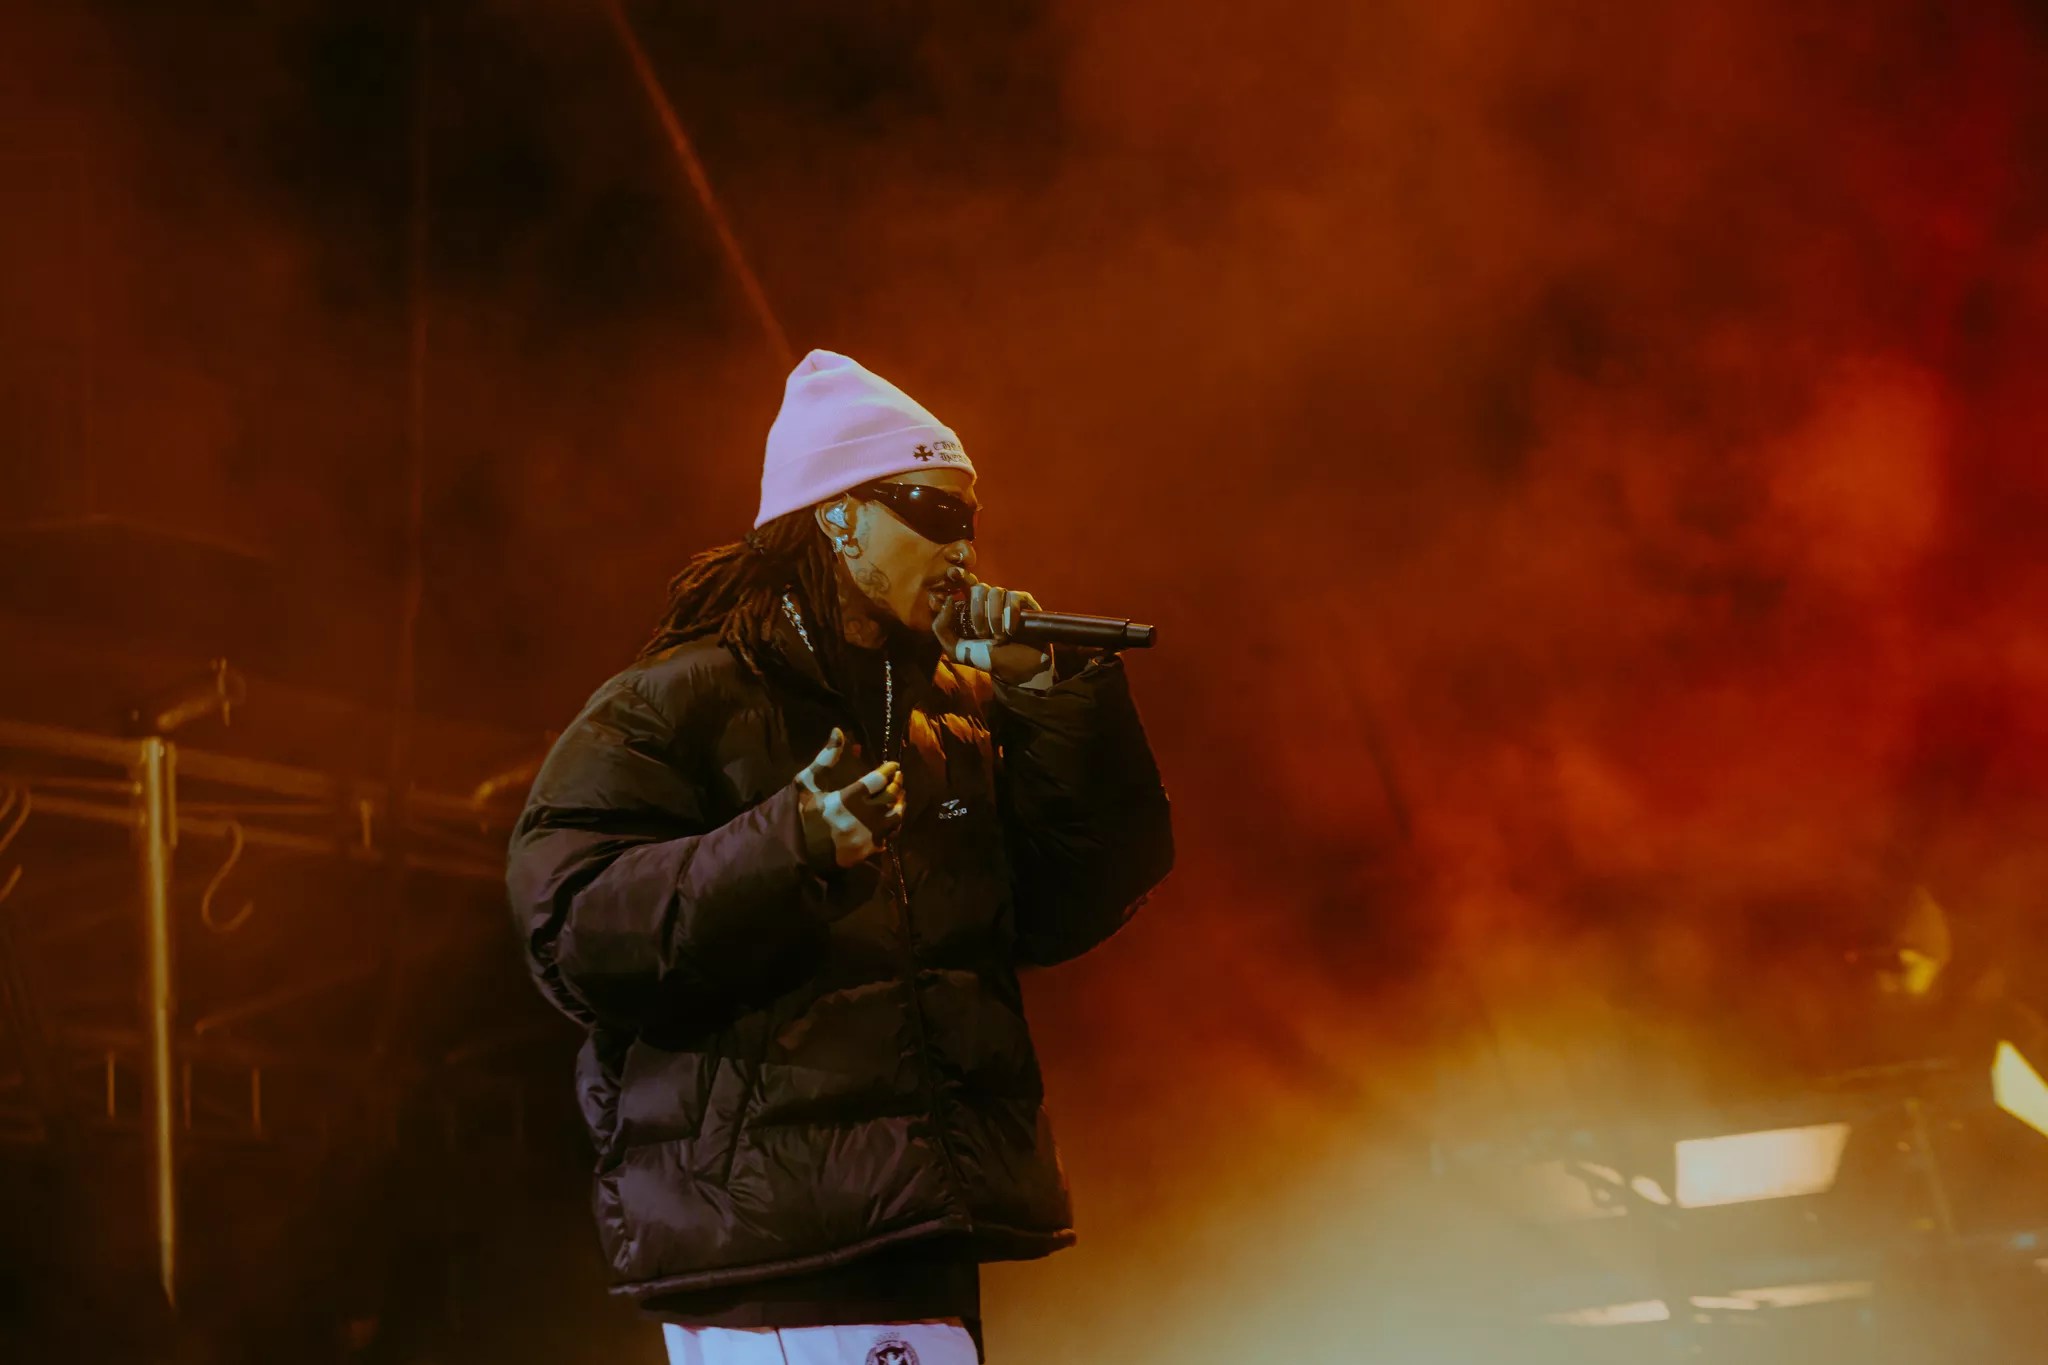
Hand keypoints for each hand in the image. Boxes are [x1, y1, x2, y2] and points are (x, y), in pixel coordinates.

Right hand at [793, 728, 903, 866]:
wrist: (796, 852)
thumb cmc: (801, 815)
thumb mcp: (808, 783)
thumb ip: (825, 758)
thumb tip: (838, 731)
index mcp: (847, 799)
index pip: (878, 779)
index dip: (888, 770)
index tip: (893, 764)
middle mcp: (862, 818)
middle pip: (891, 797)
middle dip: (897, 784)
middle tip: (898, 776)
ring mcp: (868, 836)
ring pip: (896, 817)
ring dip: (900, 804)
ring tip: (899, 795)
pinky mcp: (869, 851)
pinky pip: (889, 835)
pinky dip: (892, 824)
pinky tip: (890, 817)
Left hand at [933, 580, 1053, 685]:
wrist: (1018, 671)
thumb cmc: (989, 659)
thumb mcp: (957, 650)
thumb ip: (942, 628)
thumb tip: (948, 600)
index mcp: (971, 608)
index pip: (963, 583)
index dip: (959, 576)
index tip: (953, 573)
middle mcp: (989, 601)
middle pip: (978, 588)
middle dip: (978, 613)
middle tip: (982, 634)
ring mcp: (1007, 600)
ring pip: (996, 592)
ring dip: (994, 617)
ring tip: (999, 637)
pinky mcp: (1025, 602)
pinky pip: (1013, 597)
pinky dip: (1010, 614)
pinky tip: (1011, 631)